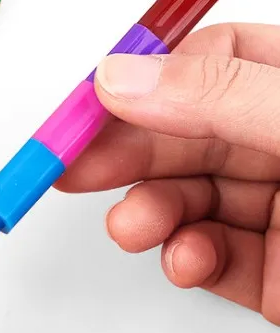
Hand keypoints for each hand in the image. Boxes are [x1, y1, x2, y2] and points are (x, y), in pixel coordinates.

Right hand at [58, 23, 279, 323]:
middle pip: (181, 133)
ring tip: (132, 226)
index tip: (94, 96)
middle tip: (72, 165)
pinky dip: (183, 259)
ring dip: (146, 212)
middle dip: (124, 152)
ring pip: (185, 197)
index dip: (148, 74)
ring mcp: (277, 209)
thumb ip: (220, 97)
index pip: (212, 60)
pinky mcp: (272, 272)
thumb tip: (125, 78)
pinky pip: (208, 257)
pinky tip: (185, 259)